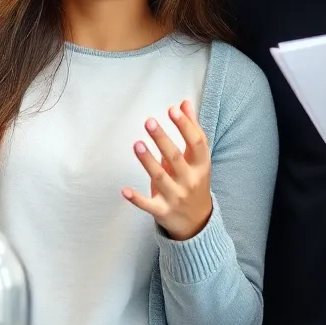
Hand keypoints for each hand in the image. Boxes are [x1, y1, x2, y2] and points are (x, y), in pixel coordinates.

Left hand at [122, 101, 212, 240]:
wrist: (197, 221)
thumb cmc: (194, 181)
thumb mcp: (197, 158)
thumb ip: (191, 130)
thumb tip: (184, 103)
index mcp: (201, 166)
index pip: (197, 143)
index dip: (186, 126)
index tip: (173, 109)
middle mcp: (190, 181)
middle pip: (175, 158)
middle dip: (162, 139)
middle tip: (149, 121)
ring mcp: (176, 197)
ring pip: (160, 177)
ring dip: (148, 161)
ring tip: (137, 144)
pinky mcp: (162, 211)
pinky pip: (148, 205)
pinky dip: (136, 199)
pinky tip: (124, 190)